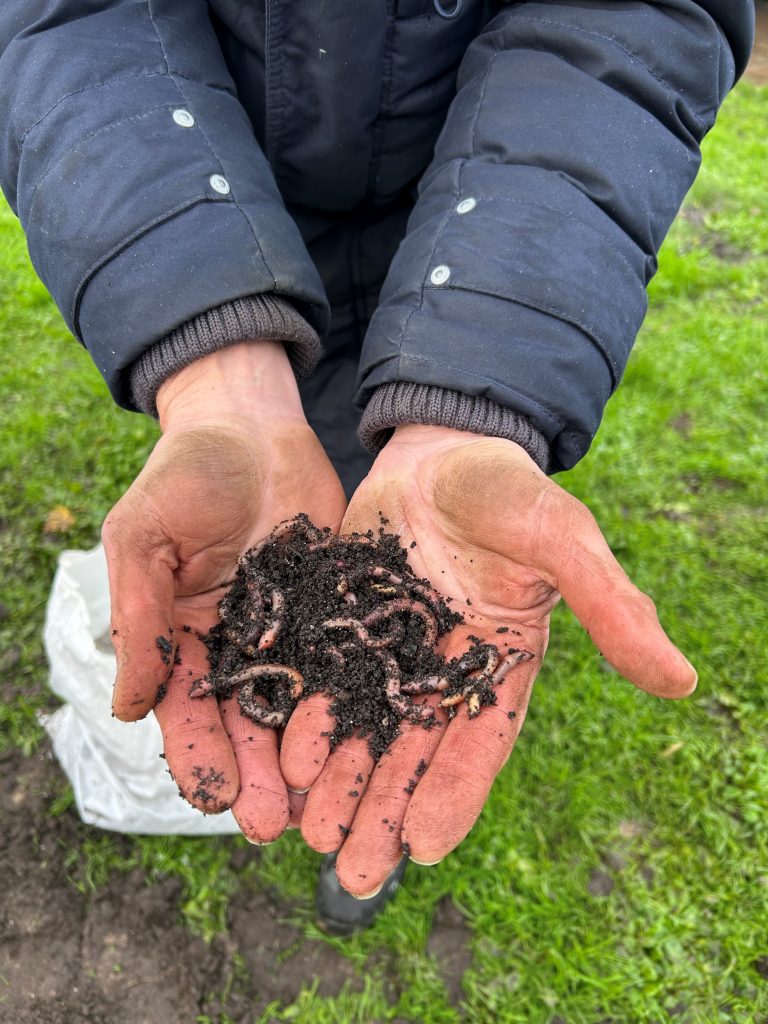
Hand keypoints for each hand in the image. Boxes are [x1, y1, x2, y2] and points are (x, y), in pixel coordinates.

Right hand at [102, 342, 345, 841]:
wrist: (253, 426)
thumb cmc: (185, 474)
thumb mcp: (145, 537)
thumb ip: (138, 618)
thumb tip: (124, 708)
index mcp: (182, 639)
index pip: (186, 711)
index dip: (199, 755)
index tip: (215, 799)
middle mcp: (238, 648)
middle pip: (247, 724)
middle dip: (259, 775)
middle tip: (277, 826)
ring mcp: (291, 634)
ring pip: (302, 707)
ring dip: (310, 757)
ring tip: (327, 803)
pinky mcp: (337, 611)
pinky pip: (347, 662)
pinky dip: (356, 702)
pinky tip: (374, 738)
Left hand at [280, 424, 695, 893]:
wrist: (439, 442)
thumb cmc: (508, 488)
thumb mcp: (560, 539)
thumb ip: (611, 605)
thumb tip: (683, 680)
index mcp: (499, 663)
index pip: (478, 741)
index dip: (453, 794)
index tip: (424, 849)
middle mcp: (441, 668)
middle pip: (412, 750)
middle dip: (384, 809)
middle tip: (352, 872)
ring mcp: (388, 649)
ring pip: (362, 727)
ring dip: (338, 781)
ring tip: (309, 833)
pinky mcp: (343, 624)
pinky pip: (322, 680)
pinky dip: (305, 719)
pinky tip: (282, 757)